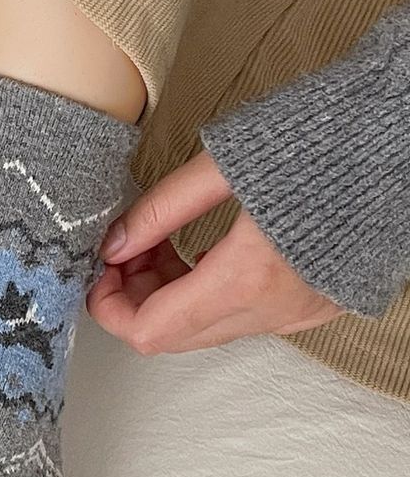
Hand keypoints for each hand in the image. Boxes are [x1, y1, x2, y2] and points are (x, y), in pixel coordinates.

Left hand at [86, 150, 340, 354]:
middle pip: (176, 337)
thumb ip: (160, 210)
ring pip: (211, 329)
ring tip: (158, 241)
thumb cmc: (317, 139)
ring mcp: (303, 313)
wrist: (400, 140)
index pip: (150, 330)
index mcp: (248, 277)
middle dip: (135, 297)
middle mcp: (277, 309)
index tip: (98, 268)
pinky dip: (210, 294)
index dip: (108, 306)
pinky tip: (200, 251)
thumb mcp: (221, 165)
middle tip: (124, 247)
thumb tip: (113, 244)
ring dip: (171, 296)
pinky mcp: (319, 304)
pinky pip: (247, 318)